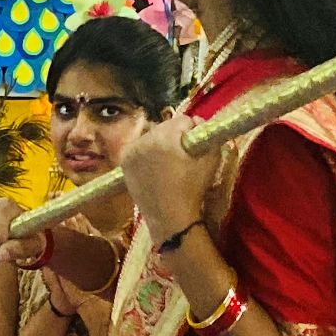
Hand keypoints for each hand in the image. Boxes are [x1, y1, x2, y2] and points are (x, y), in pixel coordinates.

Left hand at [119, 114, 215, 246]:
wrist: (170, 216)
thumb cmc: (193, 188)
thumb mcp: (211, 159)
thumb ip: (207, 134)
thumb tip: (198, 122)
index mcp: (166, 136)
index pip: (183, 120)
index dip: (192, 132)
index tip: (195, 147)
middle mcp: (145, 139)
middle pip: (165, 126)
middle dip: (175, 136)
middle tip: (182, 155)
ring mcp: (132, 150)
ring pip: (152, 136)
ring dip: (161, 143)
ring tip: (169, 162)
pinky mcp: (124, 161)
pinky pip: (139, 147)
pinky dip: (147, 152)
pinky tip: (155, 166)